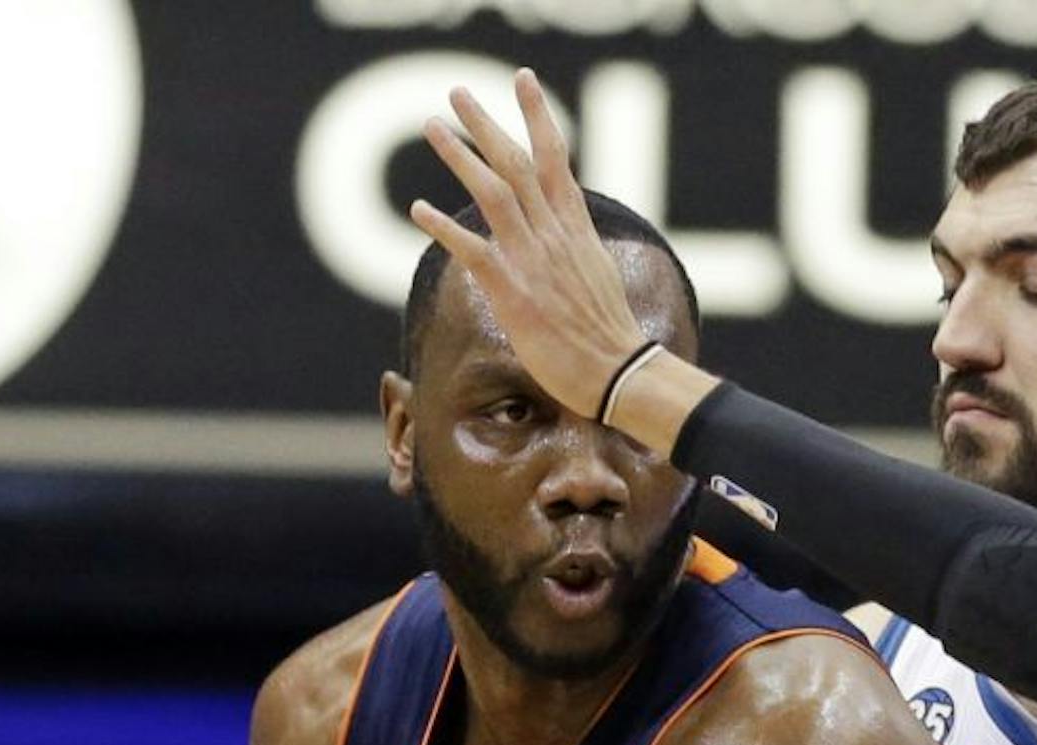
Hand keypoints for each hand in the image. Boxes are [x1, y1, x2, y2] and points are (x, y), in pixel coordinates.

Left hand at [409, 69, 647, 420]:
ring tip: (434, 128)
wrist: (618, 371)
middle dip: (486, 123)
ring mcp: (533, 260)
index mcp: (576, 227)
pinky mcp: (514, 292)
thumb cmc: (609, 334)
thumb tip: (569, 231)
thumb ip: (577, 245)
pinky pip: (472, 251)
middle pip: (517, 164)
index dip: (537, 116)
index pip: (555, 158)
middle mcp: (553, 234)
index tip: (523, 80)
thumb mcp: (599, 274)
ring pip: (493, 193)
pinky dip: (444, 228)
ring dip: (460, 157)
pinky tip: (418, 210)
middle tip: (458, 92)